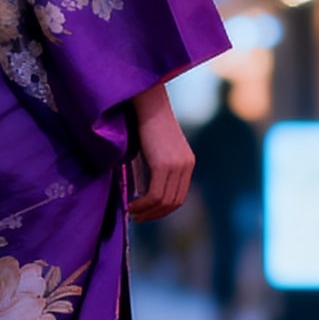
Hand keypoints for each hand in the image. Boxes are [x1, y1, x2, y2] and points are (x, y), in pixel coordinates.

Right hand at [127, 84, 193, 221]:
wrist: (146, 101)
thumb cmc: (144, 121)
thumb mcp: (154, 148)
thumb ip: (154, 167)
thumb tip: (142, 192)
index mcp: (187, 162)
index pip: (179, 196)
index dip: (163, 209)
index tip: (146, 213)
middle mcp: (186, 165)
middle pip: (174, 202)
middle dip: (155, 214)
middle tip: (138, 218)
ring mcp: (176, 165)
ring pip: (163, 201)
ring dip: (146, 211)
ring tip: (132, 213)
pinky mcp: (163, 164)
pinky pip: (154, 194)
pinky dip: (142, 204)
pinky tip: (131, 205)